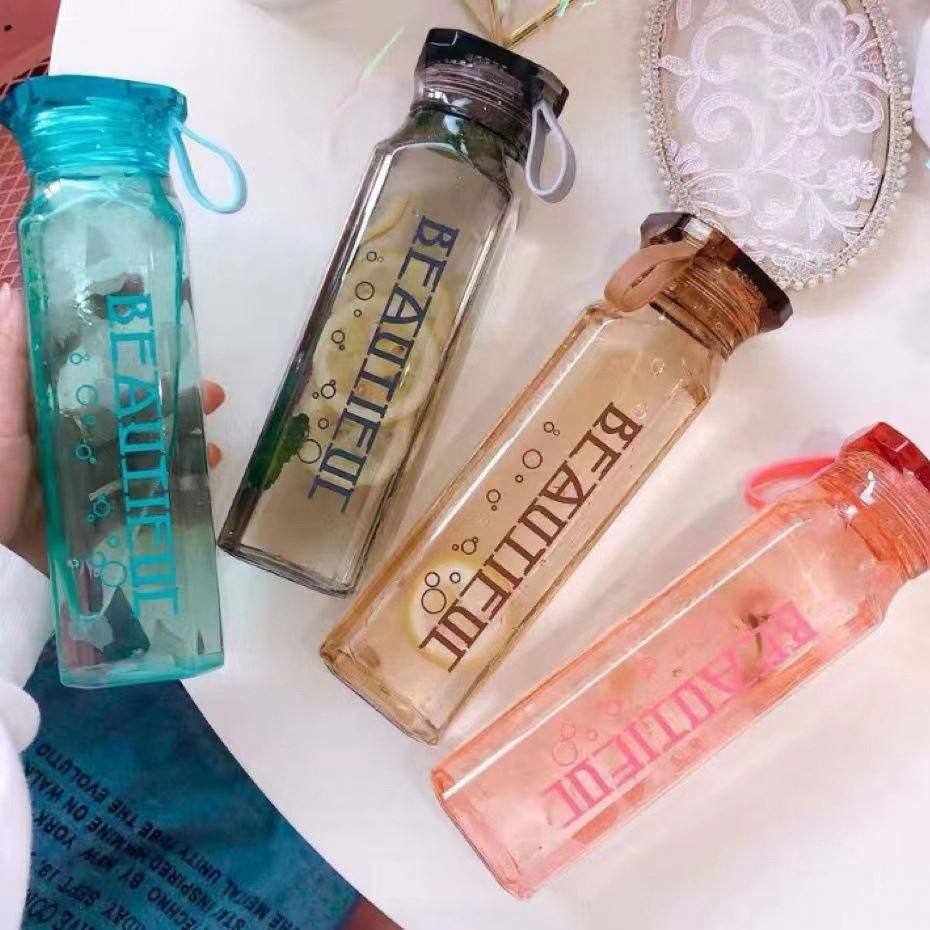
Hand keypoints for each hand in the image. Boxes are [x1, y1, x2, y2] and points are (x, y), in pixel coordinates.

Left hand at [0, 282, 225, 573]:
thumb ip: (11, 359)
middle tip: (213, 394)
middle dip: (170, 406)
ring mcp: (73, 488)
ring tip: (211, 448)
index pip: (82, 373)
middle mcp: (56, 446)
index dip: (121, 353)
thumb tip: (17, 290)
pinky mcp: (84, 528)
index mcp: (32, 414)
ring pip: (134, 462)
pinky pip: (130, 510)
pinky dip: (165, 500)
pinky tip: (196, 488)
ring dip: (177, 452)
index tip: (162, 336)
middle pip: (123, 418)